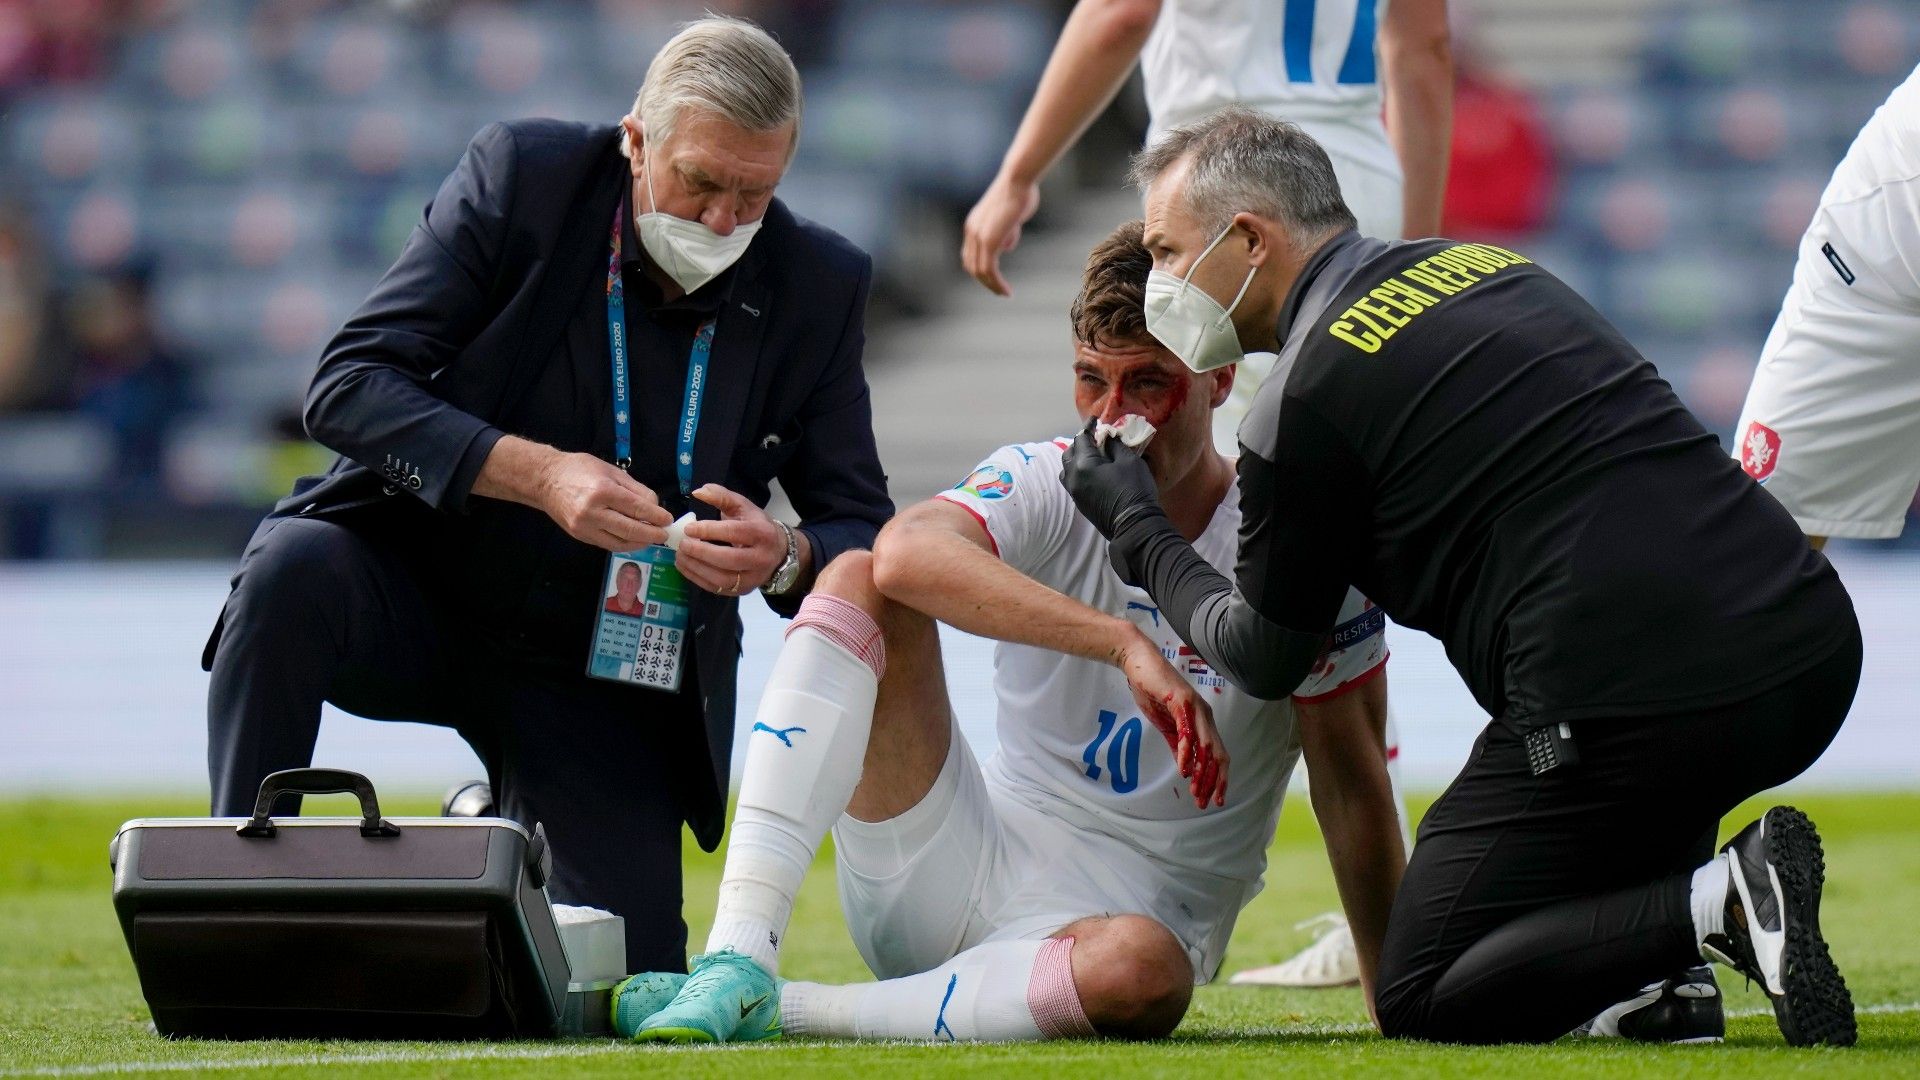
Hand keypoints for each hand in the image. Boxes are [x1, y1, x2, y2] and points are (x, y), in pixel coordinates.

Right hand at [536, 452, 671, 551]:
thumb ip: (636, 489)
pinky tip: (635, 540)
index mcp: (603, 491)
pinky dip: (625, 544)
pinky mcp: (580, 536)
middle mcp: (593, 511)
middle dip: (652, 534)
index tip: (668, 520)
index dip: (656, 516)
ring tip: (652, 538)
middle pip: (630, 529)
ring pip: (620, 542)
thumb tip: (656, 507)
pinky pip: (608, 544)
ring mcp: (585, 527)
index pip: (637, 508)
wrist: (546, 480)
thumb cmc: (580, 470)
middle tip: (665, 534)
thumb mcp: (611, 471)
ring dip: (640, 543)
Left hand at [677, 484, 785, 596]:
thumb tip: (697, 492)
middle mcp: (761, 558)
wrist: (777, 552)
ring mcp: (753, 578)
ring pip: (722, 579)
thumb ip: (721, 496)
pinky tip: (685, 566)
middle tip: (683, 544)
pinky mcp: (743, 590)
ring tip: (680, 556)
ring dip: (697, 568)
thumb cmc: (756, 525)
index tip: (689, 528)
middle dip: (702, 552)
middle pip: (729, 559)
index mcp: (763, 533)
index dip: (709, 531)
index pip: (735, 532)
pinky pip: (717, 589)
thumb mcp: (743, 506)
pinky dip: (697, 578)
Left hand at [962, 174, 1040, 296]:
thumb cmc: (1020, 193)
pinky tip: (1007, 290)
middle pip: (972, 266)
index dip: (981, 269)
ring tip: (1005, 293)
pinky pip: (990, 269)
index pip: (970, 255)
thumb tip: (1006, 248)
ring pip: (980, 271)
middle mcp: (972, 231)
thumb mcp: (1011, 218)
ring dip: (992, 285)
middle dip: (985, 281)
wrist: (1018, 180)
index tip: (995, 279)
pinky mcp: (989, 241)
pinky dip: (997, 283)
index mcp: (974, 225)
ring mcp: (978, 236)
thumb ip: (1007, 233)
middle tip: (1001, 291)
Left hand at [1061, 419, 1162, 540]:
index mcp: (1083, 465)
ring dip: (1076, 458)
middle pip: (1069, 453)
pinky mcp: (1079, 503)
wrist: (1134, 525)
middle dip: (1080, 442)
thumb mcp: (1129, 461)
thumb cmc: (1134, 489)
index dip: (1088, 427)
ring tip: (1091, 455)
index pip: (1081, 439)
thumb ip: (1115, 446)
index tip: (1095, 420)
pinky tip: (1091, 471)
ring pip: (1067, 469)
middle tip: (1095, 437)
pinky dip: (1077, 471)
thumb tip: (1108, 438)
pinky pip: (1071, 481)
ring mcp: (1074, 492)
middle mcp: (1073, 477)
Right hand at [1117, 629, 1229, 808]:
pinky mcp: (1182, 703)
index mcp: (1203, 722)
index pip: (1217, 755)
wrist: (1138, 664)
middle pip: (1219, 755)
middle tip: (1206, 803)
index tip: (1211, 799)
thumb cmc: (1152, 691)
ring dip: (1203, 773)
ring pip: (1207, 746)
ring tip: (1195, 792)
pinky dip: (1187, 752)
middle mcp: (1205, 716)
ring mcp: (1196, 709)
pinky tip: (1184, 769)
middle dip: (1214, 782)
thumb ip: (1178, 746)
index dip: (1217, 779)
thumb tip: (1186, 769)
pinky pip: (1187, 732)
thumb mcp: (1166, 726)